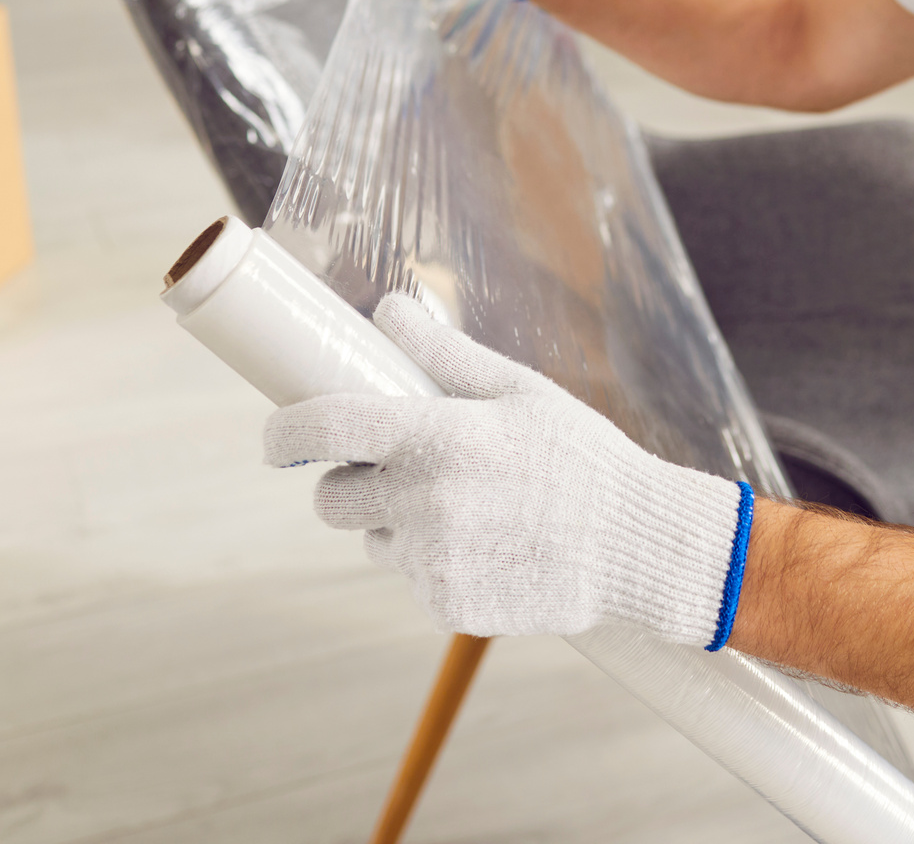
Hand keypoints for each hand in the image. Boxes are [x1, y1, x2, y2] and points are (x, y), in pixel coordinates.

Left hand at [265, 294, 751, 644]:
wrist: (637, 546)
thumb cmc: (579, 457)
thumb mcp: (518, 391)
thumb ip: (443, 353)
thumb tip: (388, 308)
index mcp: (436, 438)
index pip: (324, 427)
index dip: (283, 430)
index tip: (275, 436)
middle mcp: (424, 502)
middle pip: (329, 498)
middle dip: (349, 482)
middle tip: (399, 470)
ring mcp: (432, 561)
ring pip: (373, 541)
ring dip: (397, 525)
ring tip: (468, 510)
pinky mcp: (446, 605)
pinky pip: (412, 578)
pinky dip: (435, 563)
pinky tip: (491, 546)